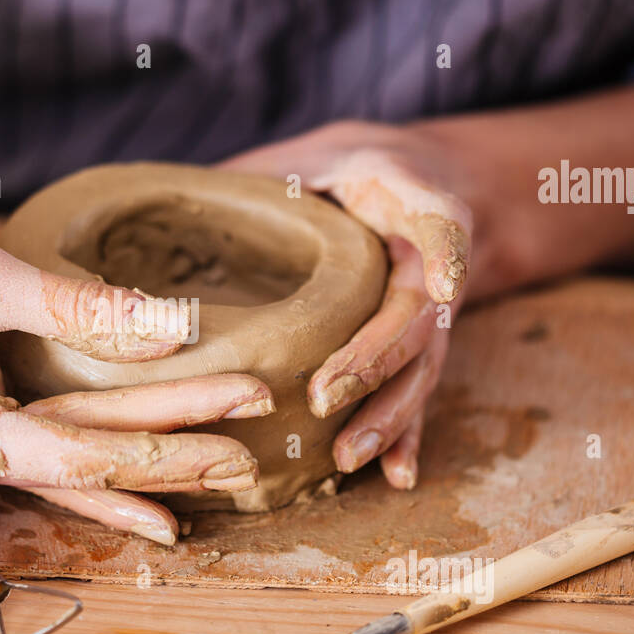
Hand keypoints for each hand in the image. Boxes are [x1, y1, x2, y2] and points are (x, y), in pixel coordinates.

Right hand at [0, 92, 270, 546]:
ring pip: (57, 459)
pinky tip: (138, 484)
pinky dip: (85, 456)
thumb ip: (79, 310)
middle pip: (76, 462)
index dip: (163, 446)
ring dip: (134, 457)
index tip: (235, 439)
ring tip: (216, 473)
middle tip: (250, 457)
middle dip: (165, 453)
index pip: (77, 452)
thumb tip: (176, 331)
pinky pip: (28, 450)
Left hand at [220, 122, 473, 489]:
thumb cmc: (349, 170)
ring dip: (388, 415)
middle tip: (323, 395)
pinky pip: (417, 396)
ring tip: (350, 456)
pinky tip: (394, 477)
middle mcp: (432, 266)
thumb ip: (267, 173)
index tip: (447, 282)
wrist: (414, 184)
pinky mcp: (422, 349)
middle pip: (416, 318)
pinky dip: (406, 436)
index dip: (448, 252)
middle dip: (373, 360)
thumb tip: (185, 193)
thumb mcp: (316, 156)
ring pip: (421, 369)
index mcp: (414, 203)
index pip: (443, 223)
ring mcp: (432, 315)